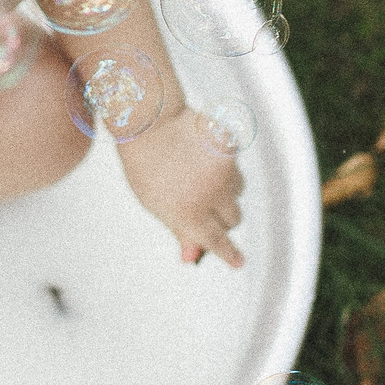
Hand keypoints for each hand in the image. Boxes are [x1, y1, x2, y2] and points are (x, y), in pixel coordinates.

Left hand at [118, 107, 246, 268]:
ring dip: (226, 191)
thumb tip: (192, 257)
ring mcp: (223, 171)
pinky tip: (204, 155)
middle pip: (233, 219)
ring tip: (201, 175)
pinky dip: (224, 165)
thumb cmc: (146, 166)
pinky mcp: (231, 149)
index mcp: (189, 214)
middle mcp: (211, 195)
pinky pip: (235, 166)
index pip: (216, 241)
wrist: (148, 122)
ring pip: (237, 192)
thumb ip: (178, 230)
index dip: (229, 254)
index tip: (239, 262)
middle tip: (209, 209)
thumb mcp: (155, 204)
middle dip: (224, 219)